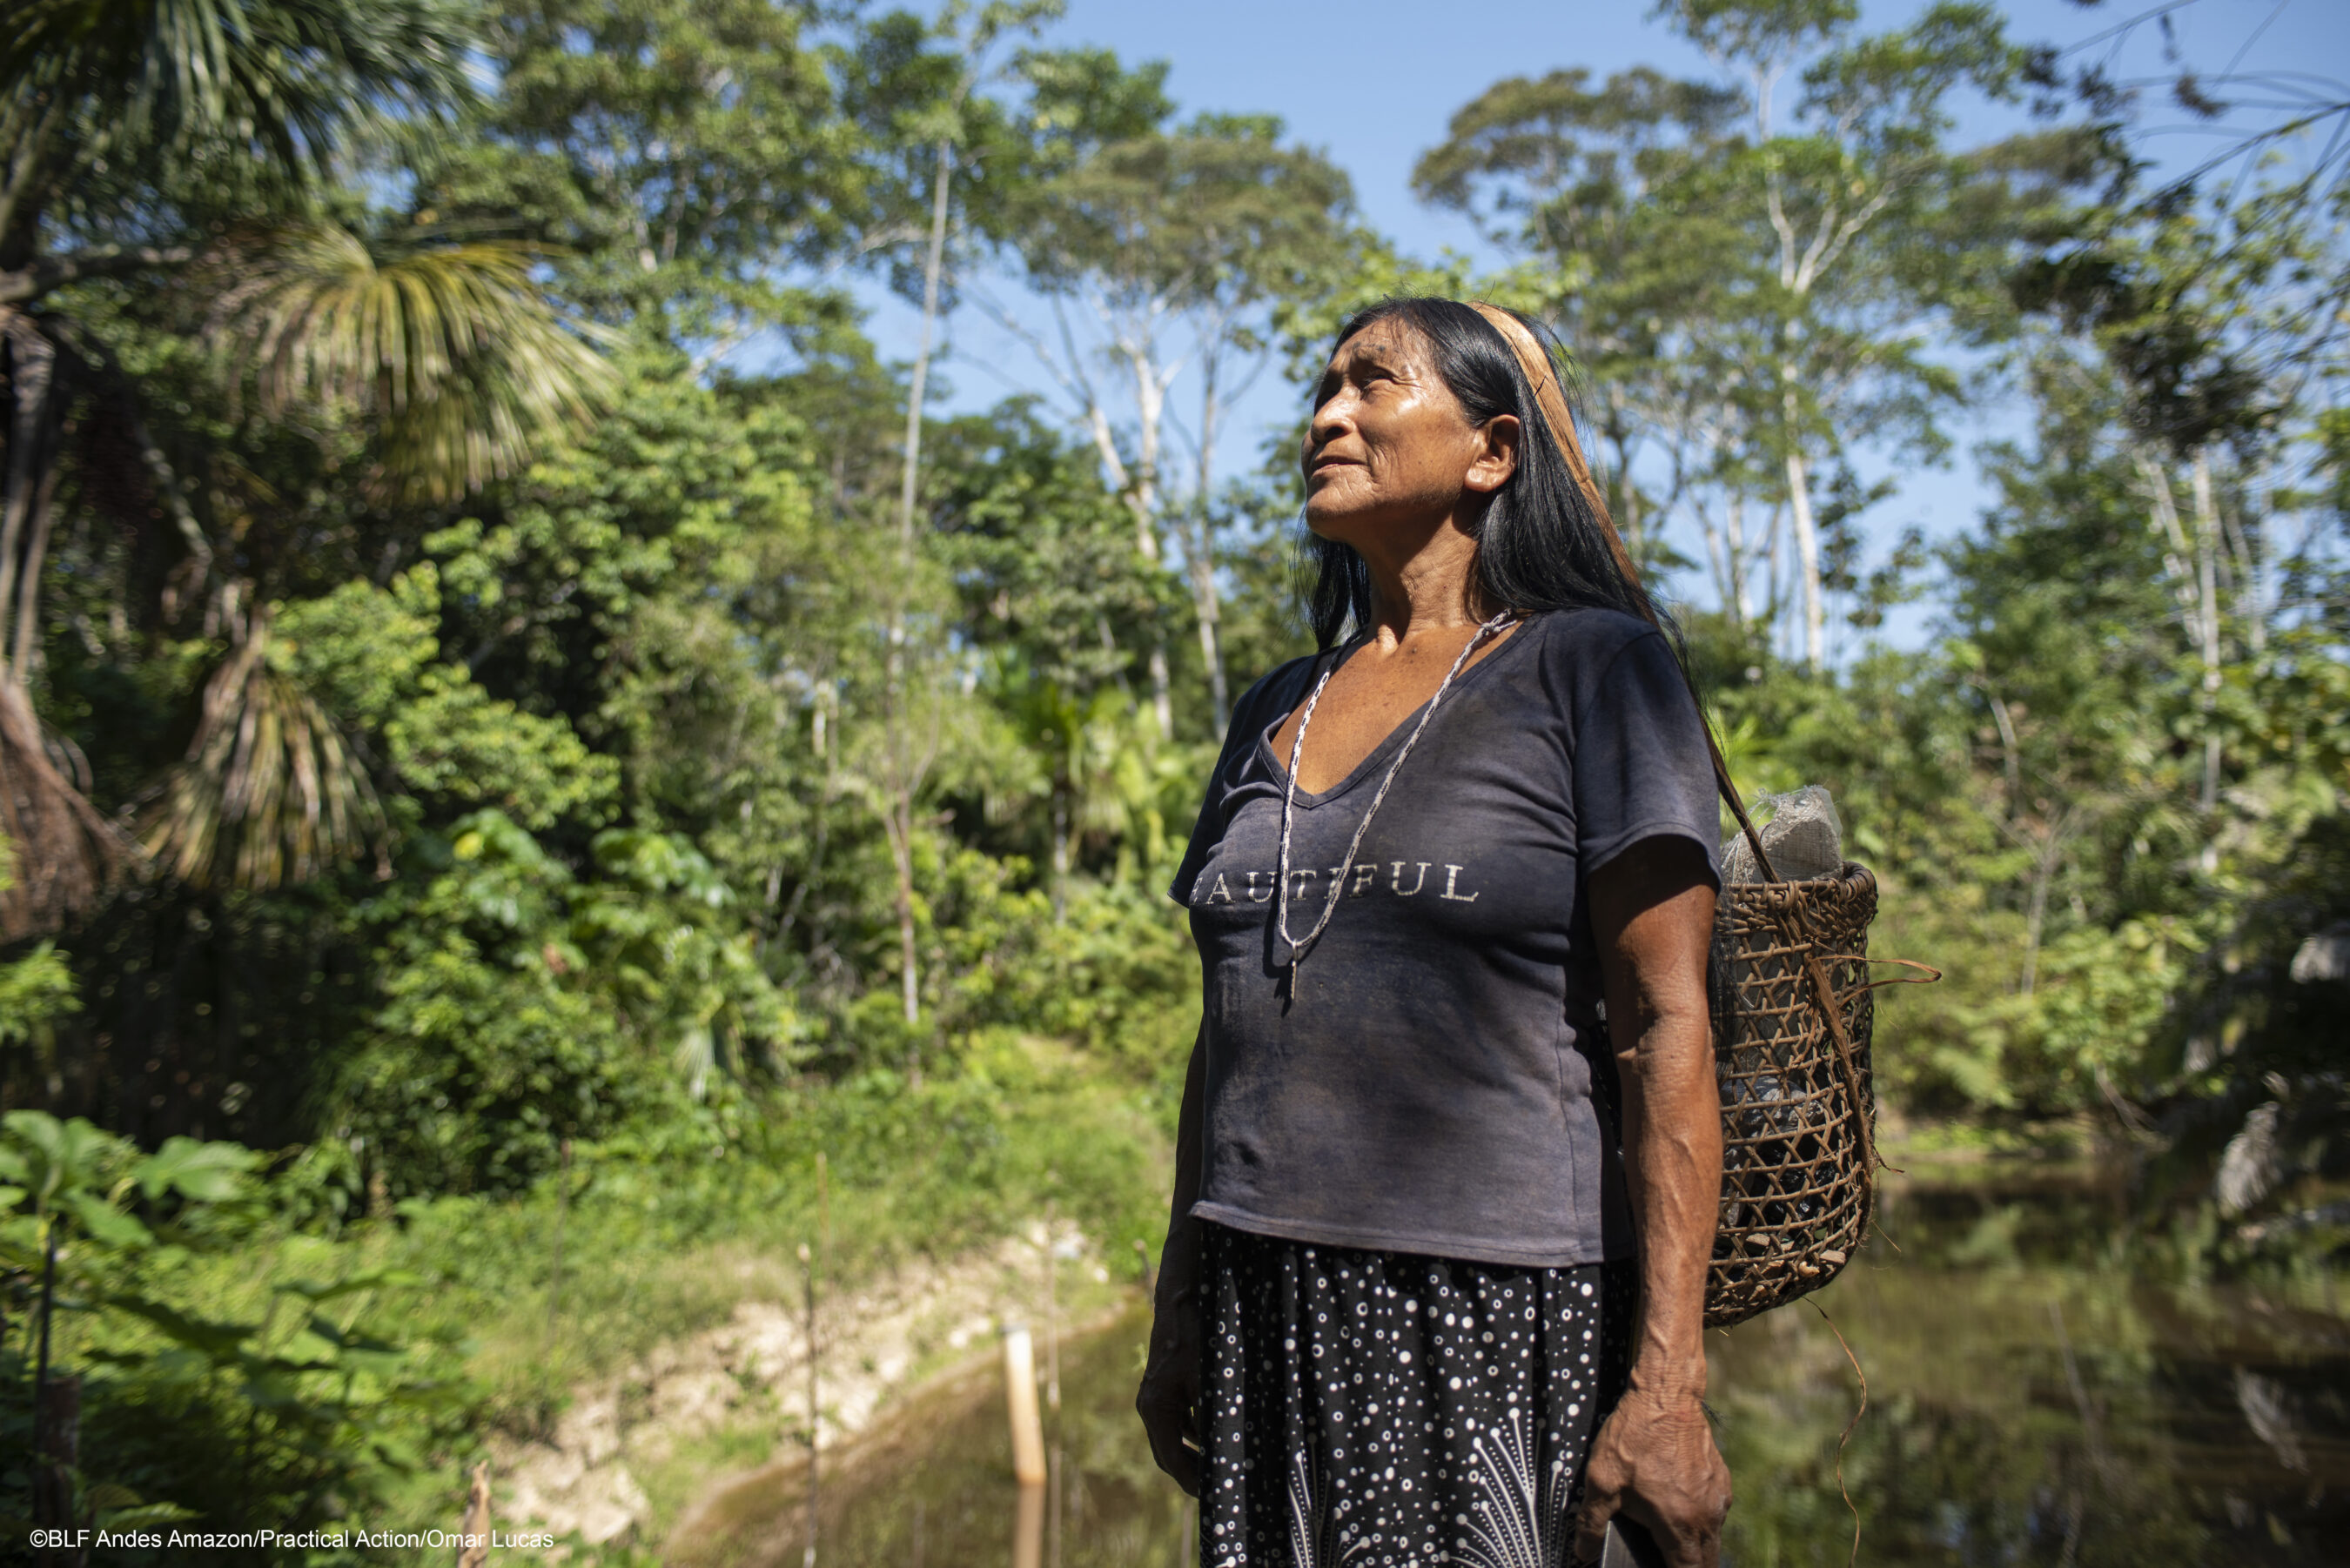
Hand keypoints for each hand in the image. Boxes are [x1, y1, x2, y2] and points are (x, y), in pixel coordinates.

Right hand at [1135, 1290, 1204, 1496]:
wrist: (1183, 1300)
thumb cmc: (1196, 1338)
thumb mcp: (1208, 1382)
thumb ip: (1210, 1419)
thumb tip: (1220, 1452)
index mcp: (1155, 1408)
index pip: (1170, 1458)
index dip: (1191, 1481)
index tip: (1210, 1496)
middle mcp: (1149, 1406)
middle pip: (1166, 1453)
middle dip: (1190, 1472)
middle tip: (1217, 1488)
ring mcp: (1155, 1397)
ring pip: (1172, 1438)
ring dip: (1192, 1454)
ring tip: (1219, 1468)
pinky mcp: (1165, 1388)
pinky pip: (1177, 1421)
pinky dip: (1192, 1435)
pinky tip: (1214, 1439)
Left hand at [1573, 1385, 1731, 1567]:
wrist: (1665, 1394)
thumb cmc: (1634, 1436)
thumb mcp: (1601, 1481)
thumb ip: (1592, 1523)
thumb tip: (1583, 1552)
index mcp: (1680, 1524)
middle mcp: (1707, 1516)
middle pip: (1705, 1562)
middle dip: (1688, 1566)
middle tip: (1662, 1558)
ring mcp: (1718, 1498)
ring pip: (1712, 1538)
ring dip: (1695, 1546)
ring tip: (1668, 1539)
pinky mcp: (1721, 1481)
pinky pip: (1714, 1514)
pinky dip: (1700, 1520)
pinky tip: (1677, 1508)